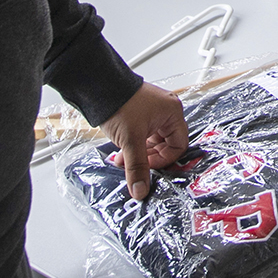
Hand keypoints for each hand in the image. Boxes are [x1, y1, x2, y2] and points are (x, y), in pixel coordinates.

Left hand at [99, 82, 188, 200]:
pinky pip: (143, 135)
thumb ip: (137, 168)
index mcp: (172, 112)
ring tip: (123, 159)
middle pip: (165, 145)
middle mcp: (166, 111)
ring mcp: (153, 112)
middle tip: (133, 165)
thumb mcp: (130, 140)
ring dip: (138, 154)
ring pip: (151, 142)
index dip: (163, 160)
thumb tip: (141, 190)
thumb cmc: (120, 103)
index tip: (148, 167)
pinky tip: (121, 152)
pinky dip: (133, 145)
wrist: (98, 86)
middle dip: (148, 158)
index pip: (178, 146)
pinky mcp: (140, 113)